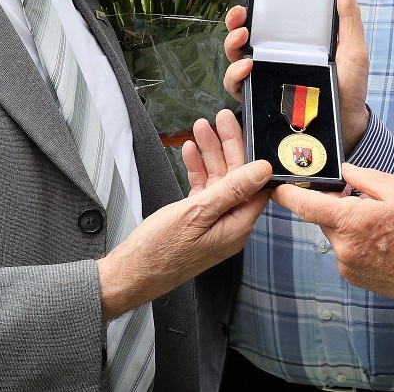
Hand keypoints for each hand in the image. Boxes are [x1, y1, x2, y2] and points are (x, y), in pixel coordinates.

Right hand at [97, 110, 270, 319]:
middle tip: (218, 119)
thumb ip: (232, 189)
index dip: (249, 152)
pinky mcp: (196, 222)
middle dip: (227, 146)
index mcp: (237, 226)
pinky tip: (190, 152)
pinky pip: (203, 191)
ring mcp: (212, 223)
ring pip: (218, 181)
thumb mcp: (197, 212)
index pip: (255, 182)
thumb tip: (263, 170)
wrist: (129, 274)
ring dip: (209, 154)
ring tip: (200, 128)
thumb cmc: (160, 249)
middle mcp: (229, 225)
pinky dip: (197, 171)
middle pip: (237, 177)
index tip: (242, 127)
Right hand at [222, 0, 370, 155]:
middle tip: (241, 12)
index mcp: (295, 38)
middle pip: (246, 29)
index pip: (271, 10)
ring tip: (242, 37)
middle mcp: (276, 53)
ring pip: (235, 53)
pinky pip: (236, 84)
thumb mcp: (354, 49)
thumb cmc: (351, 86)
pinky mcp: (260, 97)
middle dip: (236, 17)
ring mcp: (265, 75)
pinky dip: (234, 73)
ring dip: (231, 41)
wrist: (347, 124)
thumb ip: (348, 18)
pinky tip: (246, 68)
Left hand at [271, 163, 393, 318]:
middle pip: (323, 218)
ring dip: (346, 224)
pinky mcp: (353, 276)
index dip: (286, 196)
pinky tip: (379, 241)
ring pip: (334, 234)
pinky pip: (343, 250)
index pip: (307, 207)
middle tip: (360, 199)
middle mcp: (344, 246)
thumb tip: (344, 172)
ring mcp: (347, 265)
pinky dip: (353, 241)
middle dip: (334, 206)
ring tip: (378, 225)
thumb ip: (367, 178)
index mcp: (354, 221)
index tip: (274, 187)